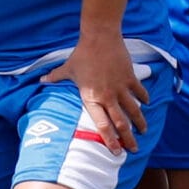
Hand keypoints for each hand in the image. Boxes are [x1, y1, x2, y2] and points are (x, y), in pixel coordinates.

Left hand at [43, 32, 147, 150]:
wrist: (99, 37)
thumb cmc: (82, 54)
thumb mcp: (67, 68)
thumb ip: (55, 77)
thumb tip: (41, 80)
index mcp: (91, 98)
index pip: (101, 125)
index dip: (109, 140)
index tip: (115, 151)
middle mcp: (107, 96)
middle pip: (121, 123)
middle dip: (128, 139)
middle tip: (133, 149)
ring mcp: (120, 88)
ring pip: (134, 111)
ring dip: (139, 123)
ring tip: (143, 132)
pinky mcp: (130, 78)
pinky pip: (140, 92)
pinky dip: (144, 99)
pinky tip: (146, 104)